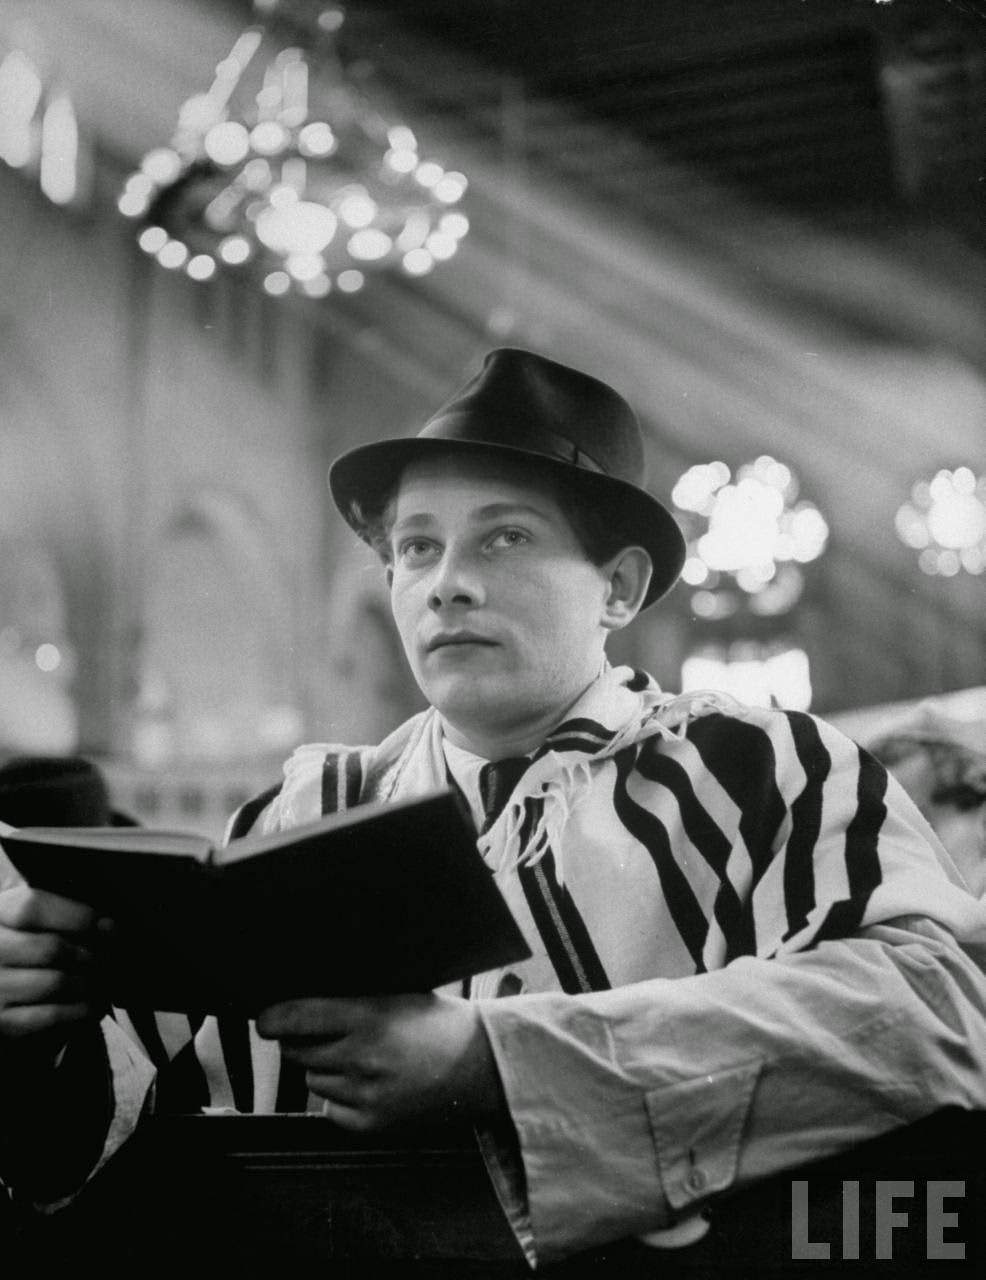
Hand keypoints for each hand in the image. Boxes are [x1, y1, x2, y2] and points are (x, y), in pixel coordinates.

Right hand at [0, 885, 108, 1058]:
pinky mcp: (1, 1021)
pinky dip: (81, 1010)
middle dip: (89, 954)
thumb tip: (107, 926)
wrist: (8, 986)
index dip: (77, 916)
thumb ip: (66, 914)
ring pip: (54, 982)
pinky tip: (94, 1005)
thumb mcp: (39, 919)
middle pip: (49, 948)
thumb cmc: (33, 944)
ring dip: (89, 983)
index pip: (32, 907)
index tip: (105, 925)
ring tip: (104, 981)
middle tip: (109, 959)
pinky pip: (50, 1016)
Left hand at [256, 993, 503, 1131]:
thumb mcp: (397, 994)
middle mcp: (362, 1058)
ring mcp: (366, 1095)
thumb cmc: (438, 1022)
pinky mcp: (371, 1124)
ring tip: (355, 1056)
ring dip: (322, 1067)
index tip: (264, 1019)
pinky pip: (331, 1108)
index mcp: (369, 1017)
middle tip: (321, 1032)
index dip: (273, 1018)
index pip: (297, 1018)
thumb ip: (352, 999)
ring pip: (313, 1079)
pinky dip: (339, 1095)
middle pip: (299, 1051)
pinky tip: (365, 1081)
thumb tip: (303, 1001)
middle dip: (302, 1040)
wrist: (480, 1066)